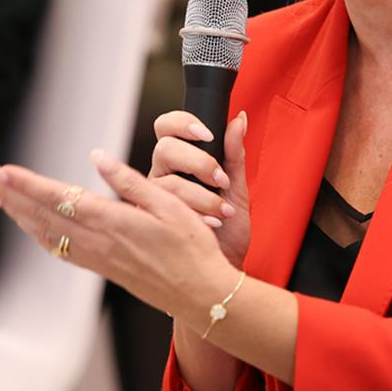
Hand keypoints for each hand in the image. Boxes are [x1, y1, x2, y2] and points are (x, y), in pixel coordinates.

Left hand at [0, 151, 241, 326]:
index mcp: (112, 221)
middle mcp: (96, 241)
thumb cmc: (193, 248)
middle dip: (10, 194)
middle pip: (41, 214)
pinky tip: (31, 226)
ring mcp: (96, 258)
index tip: (1, 170)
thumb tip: (97, 157)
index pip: (57, 197)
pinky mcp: (101, 268)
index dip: (25, 183)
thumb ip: (129, 181)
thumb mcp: (170, 205)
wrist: (200, 295)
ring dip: (18, 213)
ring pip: (45, 233)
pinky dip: (37, 234)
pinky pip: (58, 249)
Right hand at [149, 109, 250, 267]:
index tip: (207, 135)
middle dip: (197, 162)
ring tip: (221, 210)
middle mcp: (162, 177)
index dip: (182, 123)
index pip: (167, 128)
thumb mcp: (236, 189)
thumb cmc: (228, 233)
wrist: (224, 270)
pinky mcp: (151, 222)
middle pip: (164, 149)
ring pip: (166, 181)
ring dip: (200, 194)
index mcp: (179, 163)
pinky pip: (163, 208)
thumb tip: (240, 119)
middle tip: (219, 179)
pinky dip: (194, 213)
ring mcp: (153, 199)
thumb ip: (234, 155)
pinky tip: (210, 222)